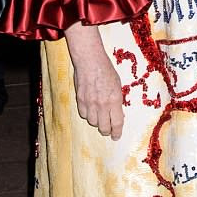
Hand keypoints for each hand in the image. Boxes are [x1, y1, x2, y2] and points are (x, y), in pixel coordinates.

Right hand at [65, 22, 124, 139]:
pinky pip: (83, 114)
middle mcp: (102, 104)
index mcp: (115, 100)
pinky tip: (90, 110)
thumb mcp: (117, 85)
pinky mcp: (79, 100)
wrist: (90, 60)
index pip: (117, 123)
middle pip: (104, 127)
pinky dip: (87, 114)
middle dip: (106, 130)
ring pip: (92, 122)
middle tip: (108, 130)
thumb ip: (117, 101)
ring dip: (97, 122)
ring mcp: (89, 103)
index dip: (117, 132)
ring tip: (99, 117)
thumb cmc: (106, 70)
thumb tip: (117, 114)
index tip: (116, 136)